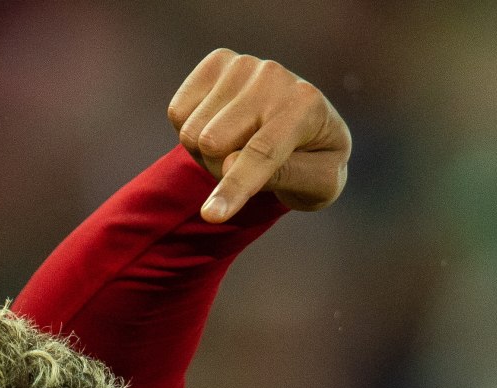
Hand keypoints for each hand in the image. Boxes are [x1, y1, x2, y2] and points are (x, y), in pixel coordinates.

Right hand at [168, 49, 351, 222]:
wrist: (308, 123)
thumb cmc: (315, 161)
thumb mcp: (318, 183)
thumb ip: (284, 177)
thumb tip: (228, 163)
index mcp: (306, 106)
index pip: (261, 152)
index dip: (235, 187)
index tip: (212, 216)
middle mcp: (274, 77)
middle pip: (213, 143)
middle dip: (221, 172)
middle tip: (249, 171)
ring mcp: (244, 65)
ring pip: (192, 132)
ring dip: (207, 154)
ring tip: (237, 148)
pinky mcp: (218, 62)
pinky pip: (178, 112)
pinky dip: (192, 132)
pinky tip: (221, 126)